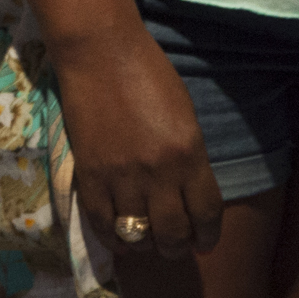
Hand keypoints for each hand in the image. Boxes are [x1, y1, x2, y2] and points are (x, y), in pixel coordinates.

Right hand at [48, 27, 221, 260]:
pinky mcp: (90, 173)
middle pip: (173, 233)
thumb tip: (188, 194)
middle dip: (177, 246)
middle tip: (174, 244)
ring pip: (138, 234)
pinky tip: (119, 238)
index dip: (208, 236)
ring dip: (146, 245)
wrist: (99, 51)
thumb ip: (190, 158)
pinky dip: (112, 238)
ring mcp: (121, 176)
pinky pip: (102, 222)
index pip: (206, 213)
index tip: (204, 242)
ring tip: (146, 241)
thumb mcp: (186, 116)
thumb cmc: (149, 73)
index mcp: (190, 155)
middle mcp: (159, 173)